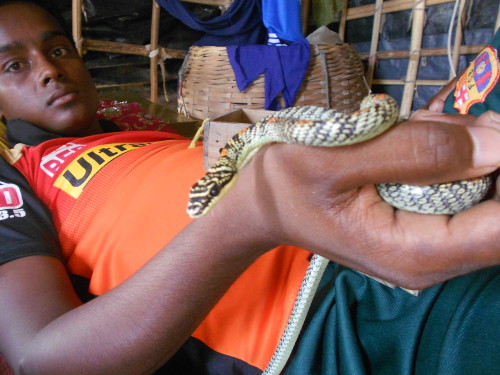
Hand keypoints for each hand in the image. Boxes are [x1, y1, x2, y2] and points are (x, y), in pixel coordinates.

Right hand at [218, 110, 499, 289]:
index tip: (483, 130)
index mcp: (413, 253)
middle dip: (486, 154)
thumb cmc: (285, 183)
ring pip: (489, 194)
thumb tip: (498, 145)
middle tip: (435, 122)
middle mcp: (432, 259)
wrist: (262, 205)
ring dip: (468, 149)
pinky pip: (467, 189)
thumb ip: (413, 151)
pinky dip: (454, 154)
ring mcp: (431, 245)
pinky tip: (413, 140)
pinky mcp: (425, 227)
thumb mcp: (335, 156)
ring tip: (414, 129)